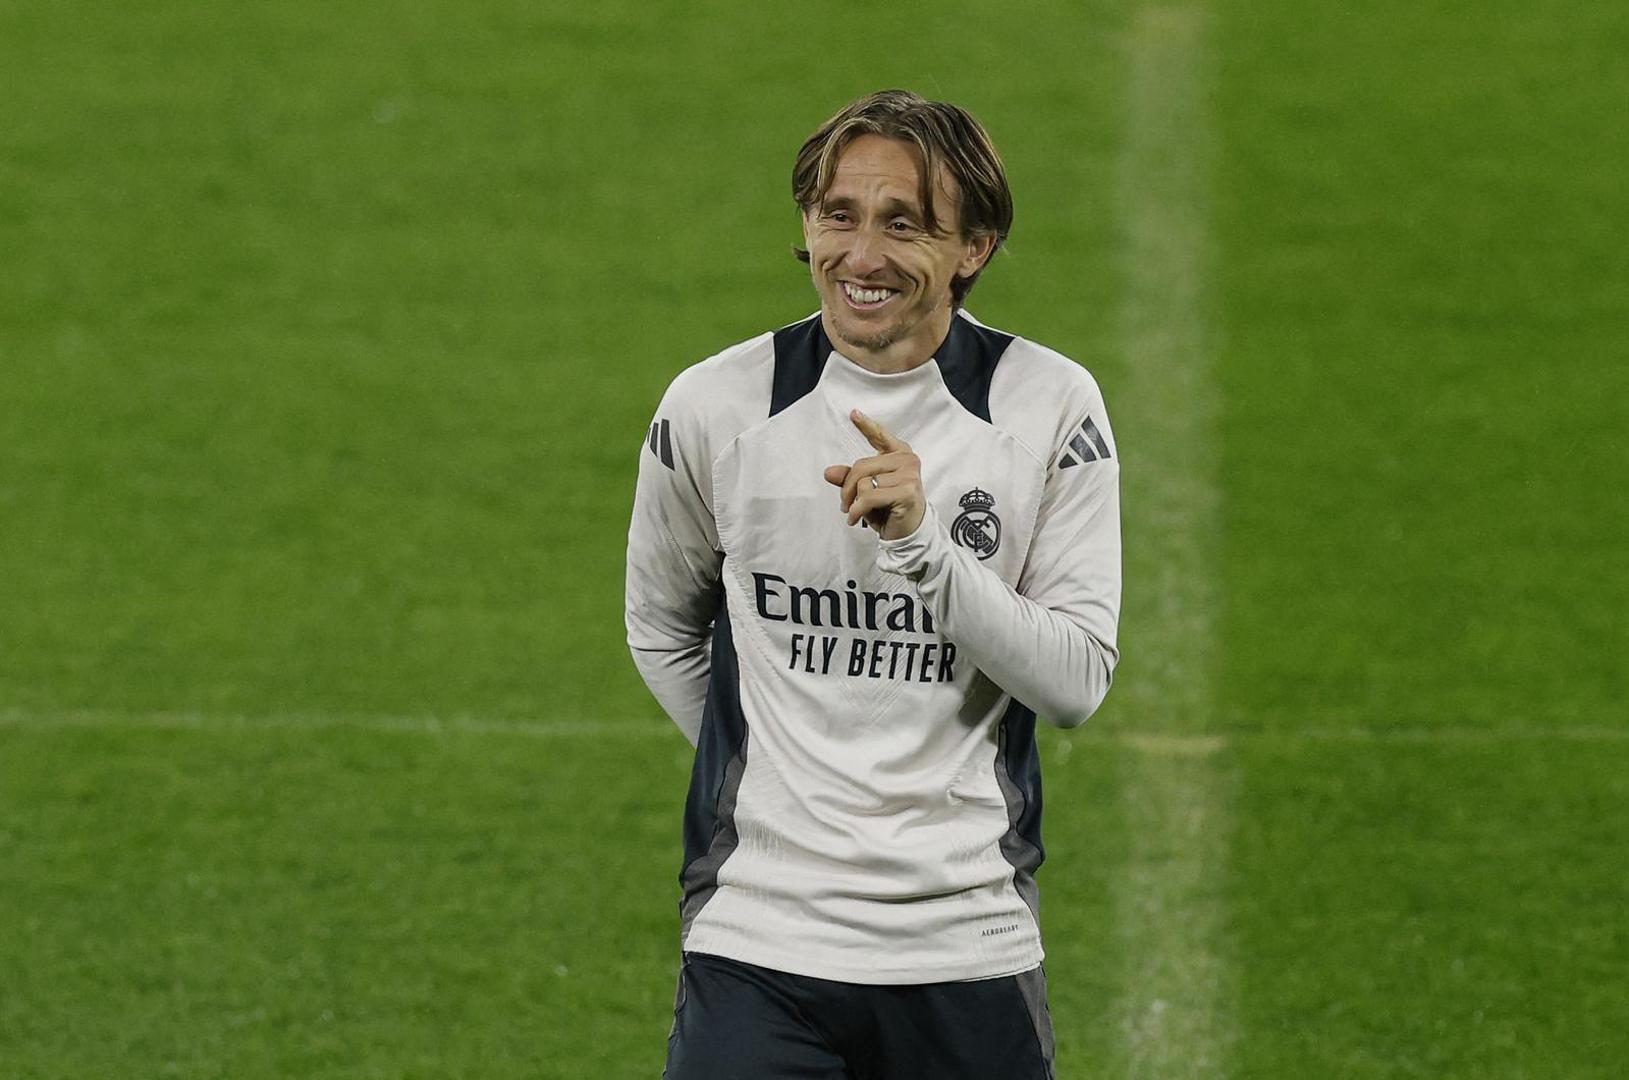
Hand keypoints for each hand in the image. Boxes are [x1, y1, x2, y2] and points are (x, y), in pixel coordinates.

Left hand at [822, 410, 924, 540]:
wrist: (908, 534)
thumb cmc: (889, 509)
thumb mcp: (867, 491)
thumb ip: (850, 478)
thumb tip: (829, 472)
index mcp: (899, 454)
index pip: (880, 437)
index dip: (866, 425)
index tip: (853, 413)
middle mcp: (907, 460)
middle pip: (862, 466)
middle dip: (847, 487)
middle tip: (844, 504)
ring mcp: (910, 475)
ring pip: (864, 482)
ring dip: (853, 502)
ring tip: (855, 512)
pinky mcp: (907, 492)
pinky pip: (868, 496)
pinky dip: (857, 510)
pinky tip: (855, 519)